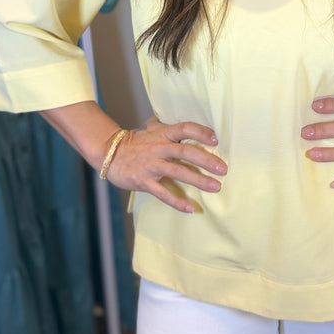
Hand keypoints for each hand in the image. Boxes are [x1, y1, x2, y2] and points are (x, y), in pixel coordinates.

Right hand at [108, 115, 226, 212]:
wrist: (110, 153)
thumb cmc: (136, 142)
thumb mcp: (153, 130)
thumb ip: (170, 129)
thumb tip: (190, 126)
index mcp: (163, 134)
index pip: (185, 128)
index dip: (200, 132)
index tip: (216, 139)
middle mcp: (159, 148)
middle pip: (186, 151)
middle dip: (207, 160)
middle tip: (223, 169)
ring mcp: (152, 165)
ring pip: (178, 172)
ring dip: (199, 180)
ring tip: (216, 187)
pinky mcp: (144, 181)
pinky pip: (163, 192)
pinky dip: (177, 201)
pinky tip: (190, 208)